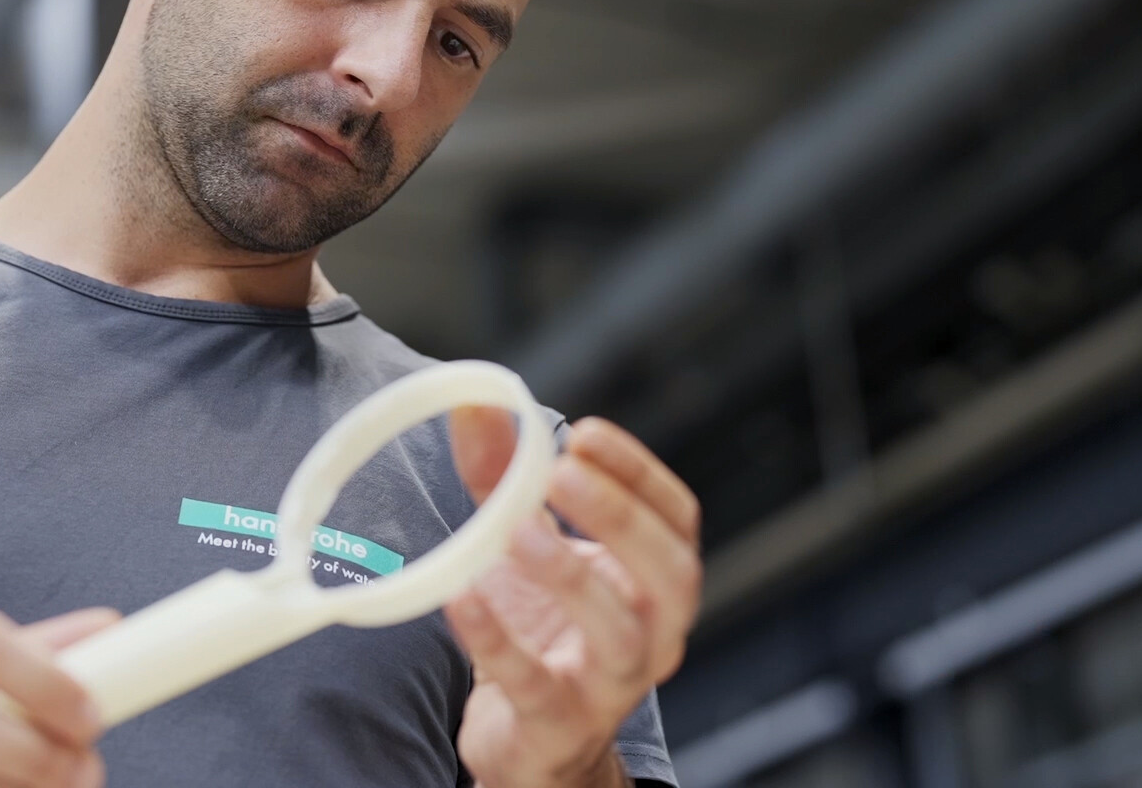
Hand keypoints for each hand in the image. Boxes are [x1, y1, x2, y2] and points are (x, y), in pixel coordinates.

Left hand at [443, 410, 701, 787]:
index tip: (584, 434)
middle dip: (621, 518)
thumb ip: (505, 476)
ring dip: (571, 577)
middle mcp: (652, 635)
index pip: (677, 518)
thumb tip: (474, 402)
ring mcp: (610, 688)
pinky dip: (500, 639)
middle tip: (560, 474)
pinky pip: (536, 686)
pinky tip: (463, 594)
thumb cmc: (541, 627)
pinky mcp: (557, 727)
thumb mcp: (526, 544)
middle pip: (671, 575)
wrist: (530, 738)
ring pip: (620, 637)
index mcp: (654, 582)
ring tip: (516, 534)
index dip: (639, 474)